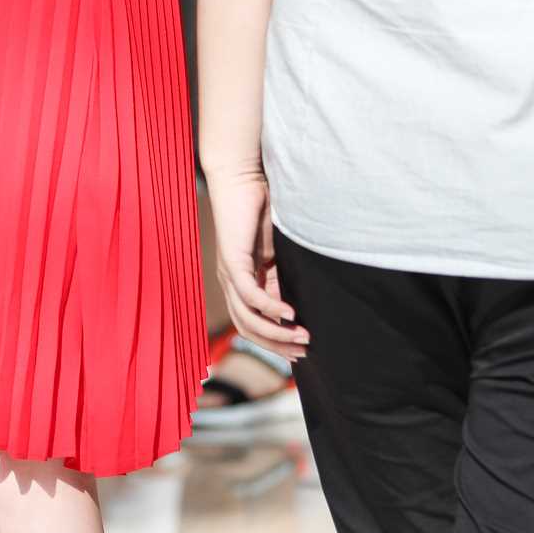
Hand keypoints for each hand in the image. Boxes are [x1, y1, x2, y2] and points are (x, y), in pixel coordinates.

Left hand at [207, 169, 308, 361]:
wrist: (243, 179)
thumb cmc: (262, 209)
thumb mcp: (279, 252)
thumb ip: (284, 277)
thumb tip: (302, 305)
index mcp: (243, 282)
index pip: (255, 323)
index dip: (276, 341)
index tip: (301, 353)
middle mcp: (231, 283)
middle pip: (248, 328)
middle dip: (276, 345)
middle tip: (304, 353)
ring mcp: (229, 274)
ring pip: (247, 317)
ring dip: (275, 332)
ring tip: (302, 338)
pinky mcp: (232, 261)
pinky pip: (249, 294)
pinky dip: (269, 308)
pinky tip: (290, 314)